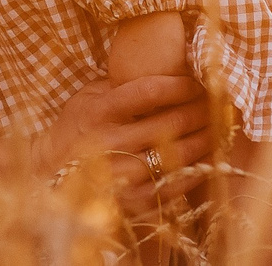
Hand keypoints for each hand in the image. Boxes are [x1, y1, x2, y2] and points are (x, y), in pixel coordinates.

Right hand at [36, 73, 212, 207]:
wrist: (50, 171)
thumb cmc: (76, 126)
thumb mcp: (89, 96)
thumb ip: (121, 85)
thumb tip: (165, 68)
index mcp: (99, 111)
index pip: (148, 92)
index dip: (180, 86)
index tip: (199, 82)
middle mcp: (108, 142)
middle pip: (168, 124)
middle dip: (201, 111)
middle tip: (220, 103)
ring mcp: (120, 175)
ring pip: (176, 156)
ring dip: (205, 141)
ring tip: (221, 129)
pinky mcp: (130, 201)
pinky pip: (172, 187)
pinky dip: (196, 172)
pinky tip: (210, 160)